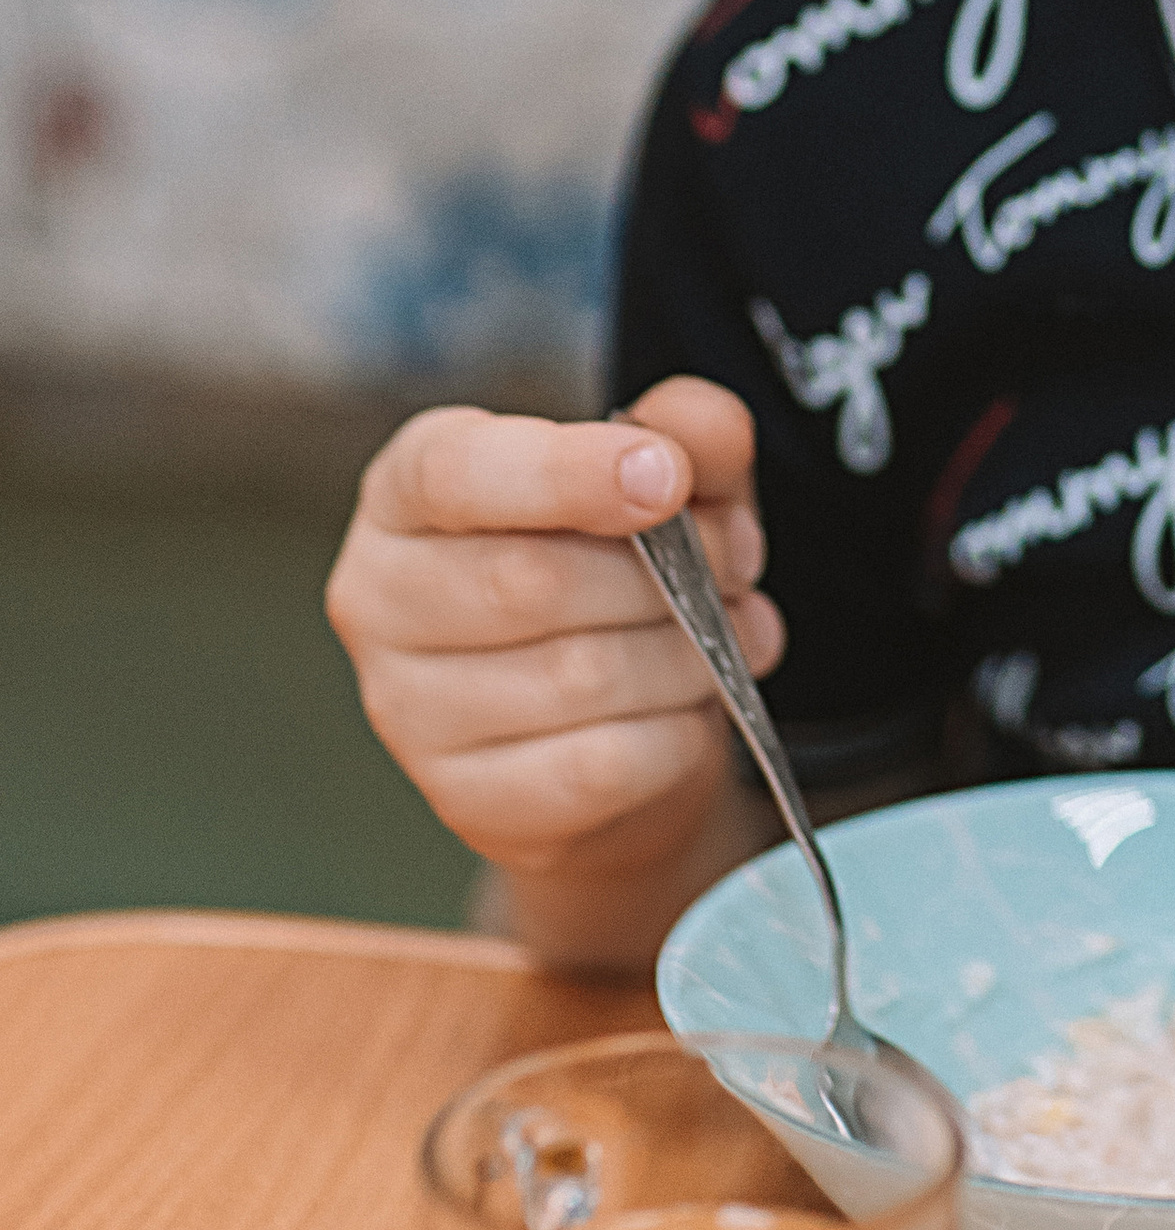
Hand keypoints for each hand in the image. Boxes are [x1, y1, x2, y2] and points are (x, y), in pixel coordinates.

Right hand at [324, 377, 781, 889]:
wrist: (610, 724)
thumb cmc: (615, 570)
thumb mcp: (661, 476)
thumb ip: (686, 430)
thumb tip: (704, 435)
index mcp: (409, 490)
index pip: (458, 474)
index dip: (567, 473)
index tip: (664, 475)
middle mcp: (382, 597)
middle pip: (535, 579)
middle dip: (670, 569)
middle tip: (738, 562)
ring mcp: (410, 711)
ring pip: (578, 677)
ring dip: (689, 653)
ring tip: (729, 634)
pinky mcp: (465, 799)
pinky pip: (600, 767)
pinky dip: (676, 734)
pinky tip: (690, 709)